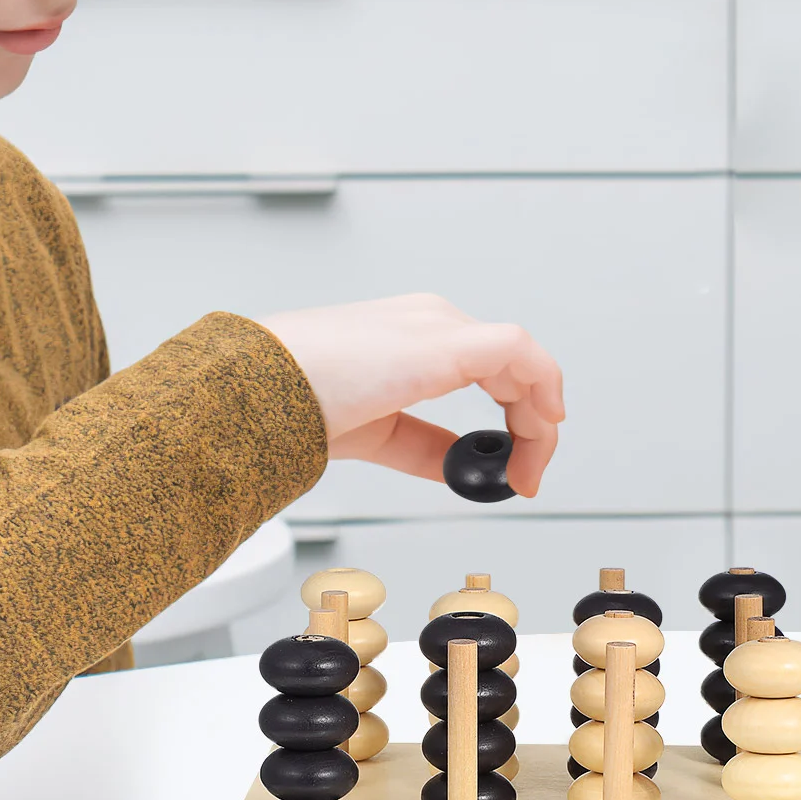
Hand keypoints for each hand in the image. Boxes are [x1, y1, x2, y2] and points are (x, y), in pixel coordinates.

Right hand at [255, 294, 564, 495]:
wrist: (258, 389)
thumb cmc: (292, 400)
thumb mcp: (374, 432)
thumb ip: (421, 445)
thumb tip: (458, 467)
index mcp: (410, 337)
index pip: (486, 367)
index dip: (512, 418)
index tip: (516, 469)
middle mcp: (429, 322)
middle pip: (510, 366)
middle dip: (531, 425)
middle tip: (527, 476)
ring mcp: (438, 326)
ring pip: (521, 360)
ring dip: (537, 418)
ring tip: (529, 468)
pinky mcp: (446, 340)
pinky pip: (518, 352)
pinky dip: (541, 386)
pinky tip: (542, 426)